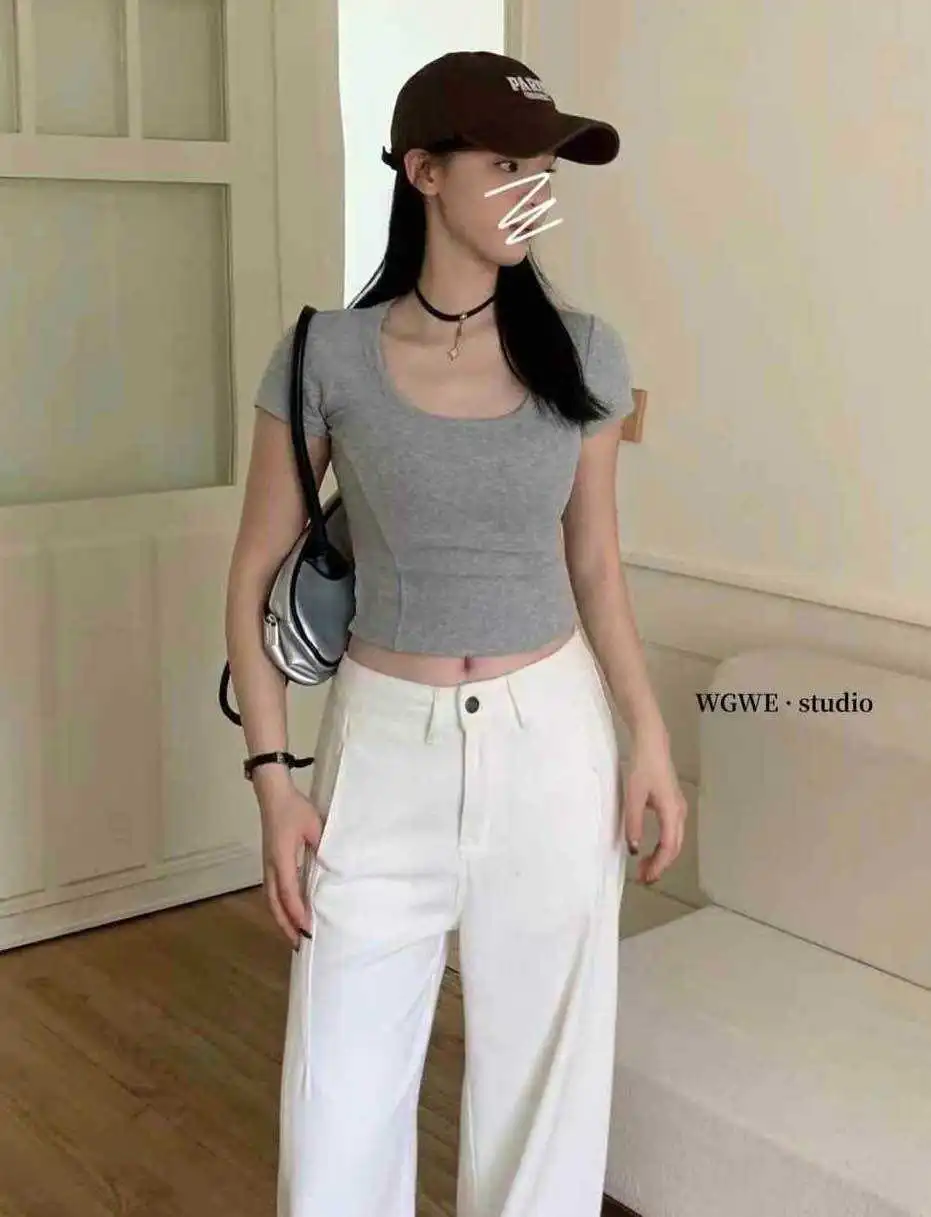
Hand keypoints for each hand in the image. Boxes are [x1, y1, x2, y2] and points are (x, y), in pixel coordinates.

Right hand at [257, 783, 323, 947]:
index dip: (297, 912)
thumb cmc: (294, 809)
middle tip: (300, 944)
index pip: (287, 891)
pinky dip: (280, 907)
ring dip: (282, 919)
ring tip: (295, 935)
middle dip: (286, 925)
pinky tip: (290, 913)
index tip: (307, 928)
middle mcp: (271, 866)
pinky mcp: (270, 863)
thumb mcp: (314, 825)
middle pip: (274, 903)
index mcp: (281, 858)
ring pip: (271, 900)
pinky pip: (272, 891)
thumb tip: (334, 868)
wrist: (273, 794)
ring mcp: (268, 866)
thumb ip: (324, 846)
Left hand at [621, 728, 687, 885]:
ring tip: (645, 867)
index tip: (647, 878)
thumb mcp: (633, 796)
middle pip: (674, 847)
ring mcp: (678, 808)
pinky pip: (671, 831)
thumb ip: (633, 824)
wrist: (652, 743)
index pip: (668, 847)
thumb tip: (634, 849)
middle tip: (644, 878)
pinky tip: (649, 848)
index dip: (659, 865)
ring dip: (661, 856)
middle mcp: (680, 812)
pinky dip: (662, 845)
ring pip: (674, 840)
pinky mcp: (673, 803)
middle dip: (660, 865)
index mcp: (672, 812)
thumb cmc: (642, 767)